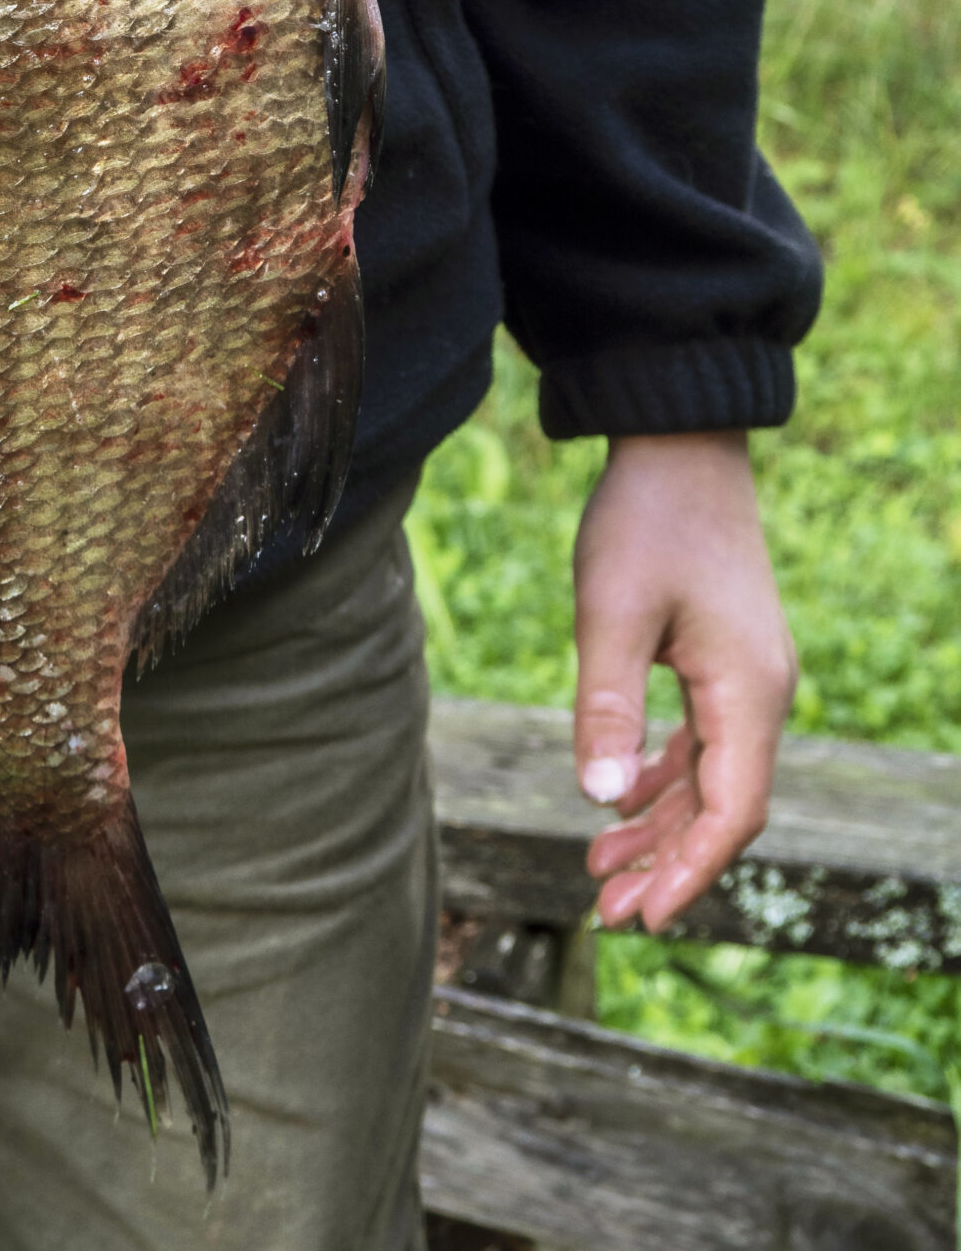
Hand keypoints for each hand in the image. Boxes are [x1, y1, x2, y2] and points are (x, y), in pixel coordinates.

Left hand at [571, 431, 796, 932]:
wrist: (678, 443)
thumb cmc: (645, 519)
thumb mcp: (610, 612)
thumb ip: (607, 708)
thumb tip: (601, 801)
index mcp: (748, 691)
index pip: (732, 811)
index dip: (690, 870)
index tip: (643, 918)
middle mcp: (763, 693)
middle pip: (723, 806)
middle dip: (668, 863)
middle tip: (606, 910)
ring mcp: (748, 676)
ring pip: (710, 777)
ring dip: (660, 825)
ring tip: (597, 870)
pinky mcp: (725, 657)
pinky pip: (702, 740)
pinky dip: (663, 777)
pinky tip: (619, 802)